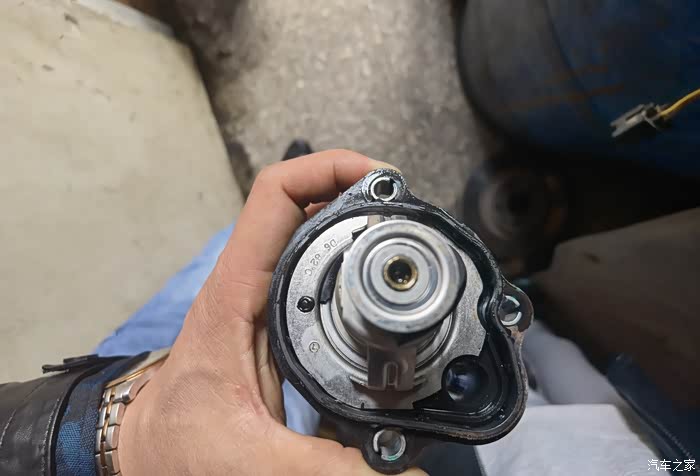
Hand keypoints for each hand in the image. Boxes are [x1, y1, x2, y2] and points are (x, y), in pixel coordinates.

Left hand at [119, 150, 425, 474]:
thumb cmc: (179, 448)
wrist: (152, 455)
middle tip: (405, 210)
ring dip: (352, 220)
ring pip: (307, 233)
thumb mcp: (254, 461)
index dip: (328, 169)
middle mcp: (248, 285)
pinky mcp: (272, 317)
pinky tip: (374, 273)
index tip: (379, 179)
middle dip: (356, 194)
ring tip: (398, 230)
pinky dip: (344, 256)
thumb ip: (331, 468)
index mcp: (234, 297)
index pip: (274, 198)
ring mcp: (260, 298)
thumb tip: (403, 467)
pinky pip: (310, 268)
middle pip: (301, 206)